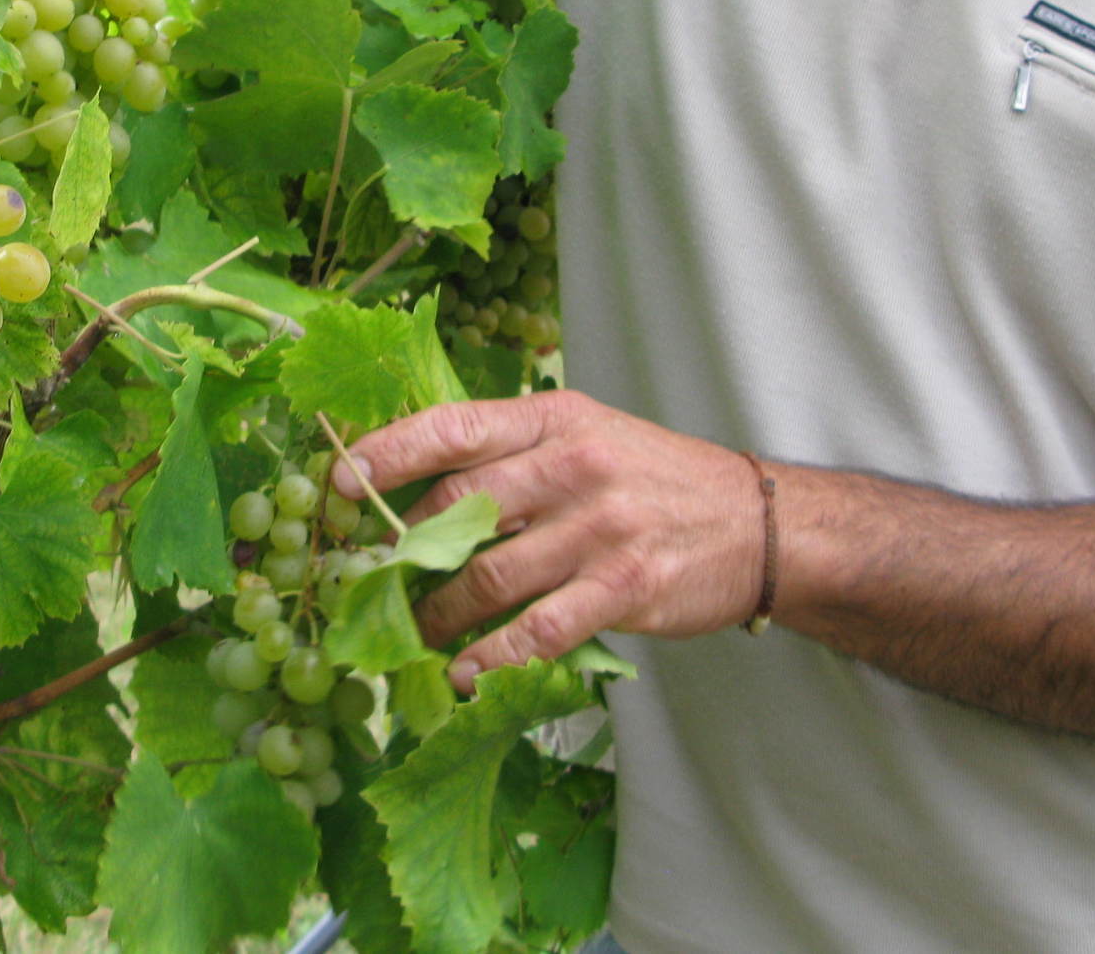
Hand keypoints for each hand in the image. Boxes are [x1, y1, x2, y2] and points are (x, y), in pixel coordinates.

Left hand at [335, 390, 767, 690]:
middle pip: (458, 510)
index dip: (388, 454)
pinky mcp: (625, 588)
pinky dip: (493, 659)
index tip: (339, 482)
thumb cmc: (653, 478)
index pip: (454, 428)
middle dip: (404, 554)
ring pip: (488, 577)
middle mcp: (573, 465)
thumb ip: (513, 454)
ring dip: (437, 616)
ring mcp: (599, 528)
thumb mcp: (586, 435)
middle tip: (370, 584)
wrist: (756, 521)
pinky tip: (466, 675)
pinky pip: (539, 630)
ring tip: (412, 636)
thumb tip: (417, 485)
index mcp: (554, 418)